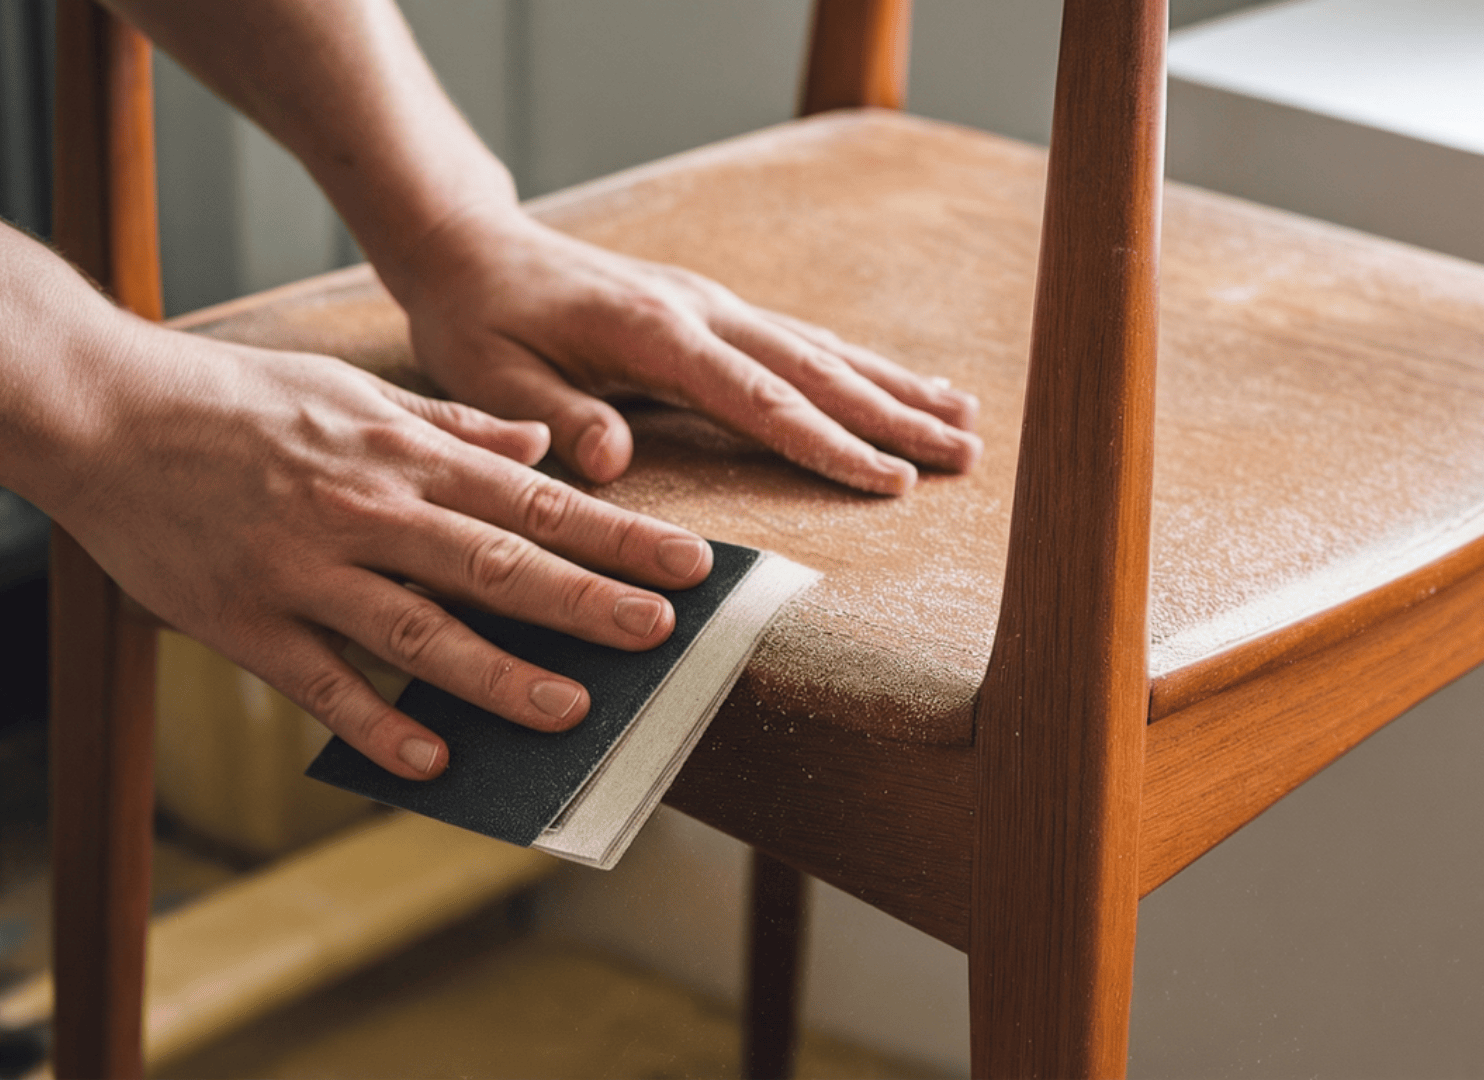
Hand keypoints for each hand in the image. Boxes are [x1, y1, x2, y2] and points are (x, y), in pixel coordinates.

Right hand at [38, 319, 714, 780]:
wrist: (104, 410)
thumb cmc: (239, 400)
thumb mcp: (357, 393)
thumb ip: (454, 425)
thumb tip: (540, 445)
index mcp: (406, 457)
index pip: (537, 503)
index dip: (619, 538)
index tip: (690, 565)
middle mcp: (370, 513)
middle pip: (498, 565)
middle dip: (588, 603)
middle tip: (662, 636)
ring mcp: (308, 571)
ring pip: (420, 632)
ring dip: (501, 676)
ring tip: (572, 710)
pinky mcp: (245, 622)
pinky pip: (323, 684)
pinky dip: (377, 727)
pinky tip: (434, 764)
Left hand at [387, 208, 982, 491]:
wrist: (473, 248)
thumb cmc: (479, 320)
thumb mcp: (492, 377)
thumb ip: (555, 418)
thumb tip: (612, 462)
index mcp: (654, 332)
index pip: (758, 397)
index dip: (827, 443)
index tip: (889, 480)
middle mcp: (702, 310)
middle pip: (815, 370)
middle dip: (894, 416)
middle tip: (965, 455)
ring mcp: (716, 304)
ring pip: (824, 351)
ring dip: (897, 388)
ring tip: (968, 422)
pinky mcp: (717, 309)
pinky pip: (804, 341)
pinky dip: (862, 366)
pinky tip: (906, 385)